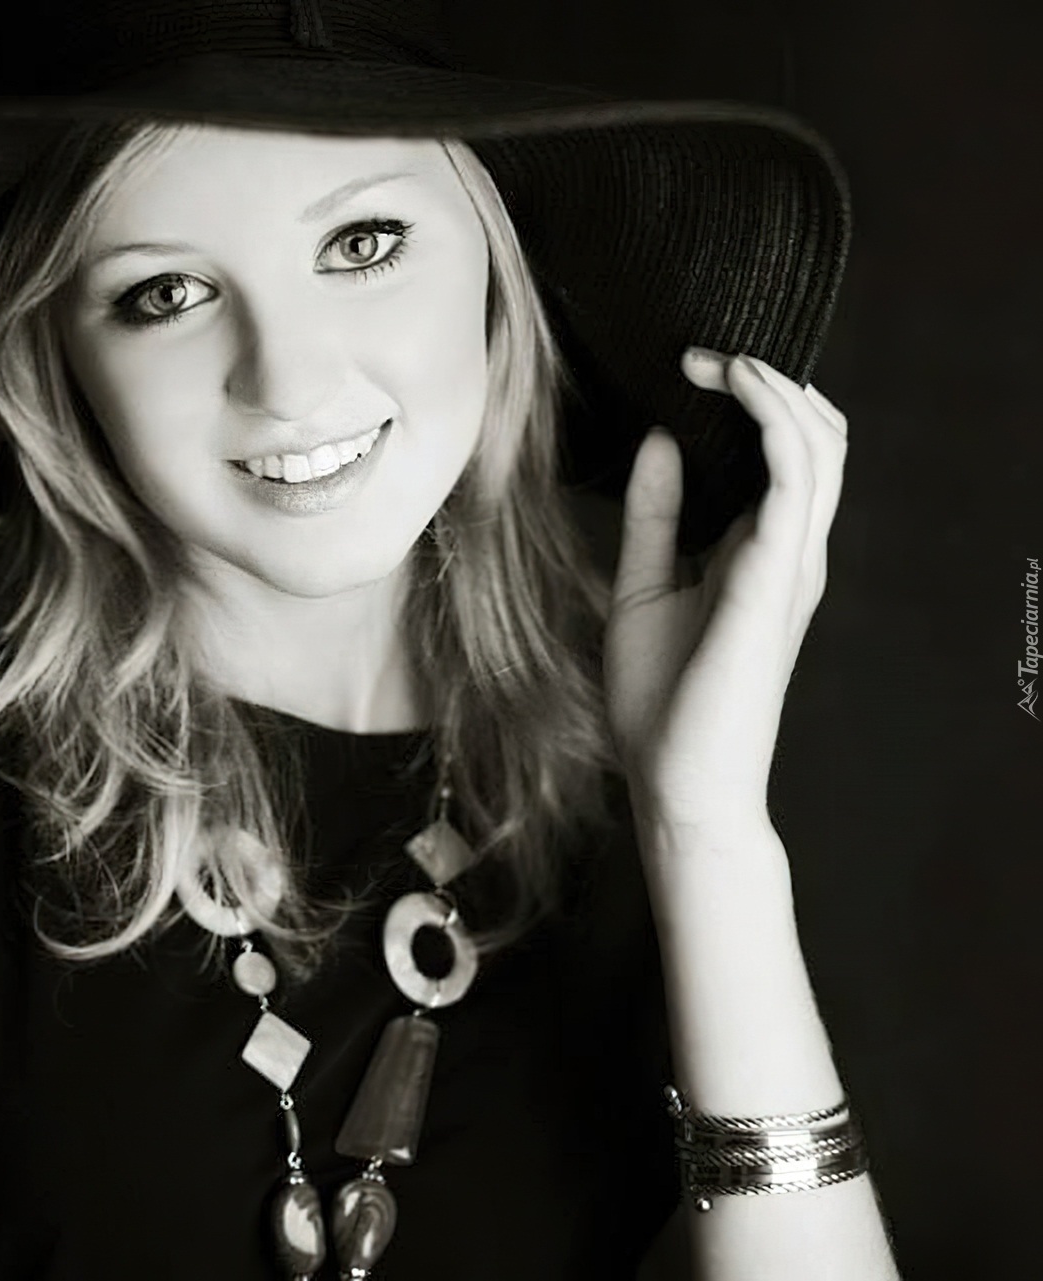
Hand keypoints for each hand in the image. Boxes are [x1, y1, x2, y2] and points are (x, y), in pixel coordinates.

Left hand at [605, 348, 849, 838]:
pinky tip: (732, 387)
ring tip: (713, 358)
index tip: (685, 366)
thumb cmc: (661, 700)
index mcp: (761, 552)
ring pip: (818, 443)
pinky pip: (797, 476)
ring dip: (769, 387)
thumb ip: (656, 515)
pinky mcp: (779, 575)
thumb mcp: (641, 584)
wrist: (676, 782)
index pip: (783, 453)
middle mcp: (789, 550)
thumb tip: (661, 437)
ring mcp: (792, 561)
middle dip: (766, 380)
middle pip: (816, 437)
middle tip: (699, 353)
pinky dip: (771, 419)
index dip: (750, 398)